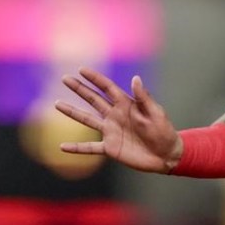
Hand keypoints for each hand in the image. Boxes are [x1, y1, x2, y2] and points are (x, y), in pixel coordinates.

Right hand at [56, 67, 181, 173]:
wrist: (166, 155)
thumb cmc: (164, 131)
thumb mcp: (155, 113)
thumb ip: (143, 97)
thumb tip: (135, 78)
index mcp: (126, 104)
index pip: (107, 88)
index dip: (94, 78)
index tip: (81, 69)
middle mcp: (115, 115)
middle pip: (93, 99)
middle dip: (79, 89)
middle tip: (64, 79)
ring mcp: (110, 131)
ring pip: (87, 119)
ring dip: (72, 112)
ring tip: (57, 104)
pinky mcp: (110, 148)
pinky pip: (90, 148)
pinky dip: (76, 148)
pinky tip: (62, 147)